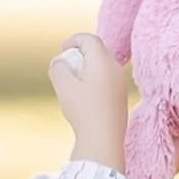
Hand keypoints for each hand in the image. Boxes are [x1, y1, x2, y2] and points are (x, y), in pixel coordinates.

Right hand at [48, 32, 126, 171]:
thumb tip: (58, 62)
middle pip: (99, 50)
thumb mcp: (63, 86)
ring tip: (74, 81)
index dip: (74, 39)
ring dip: (88, 67)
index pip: (90, 39)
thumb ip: (58, 68)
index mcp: (102, 61)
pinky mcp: (121, 97)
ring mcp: (121, 83)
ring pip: (104, 66)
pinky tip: (85, 96)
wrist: (103, 140)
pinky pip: (108, 80)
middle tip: (67, 64)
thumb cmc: (83, 111)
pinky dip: (95, 79)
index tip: (63, 49)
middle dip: (81, 53)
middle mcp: (115, 68)